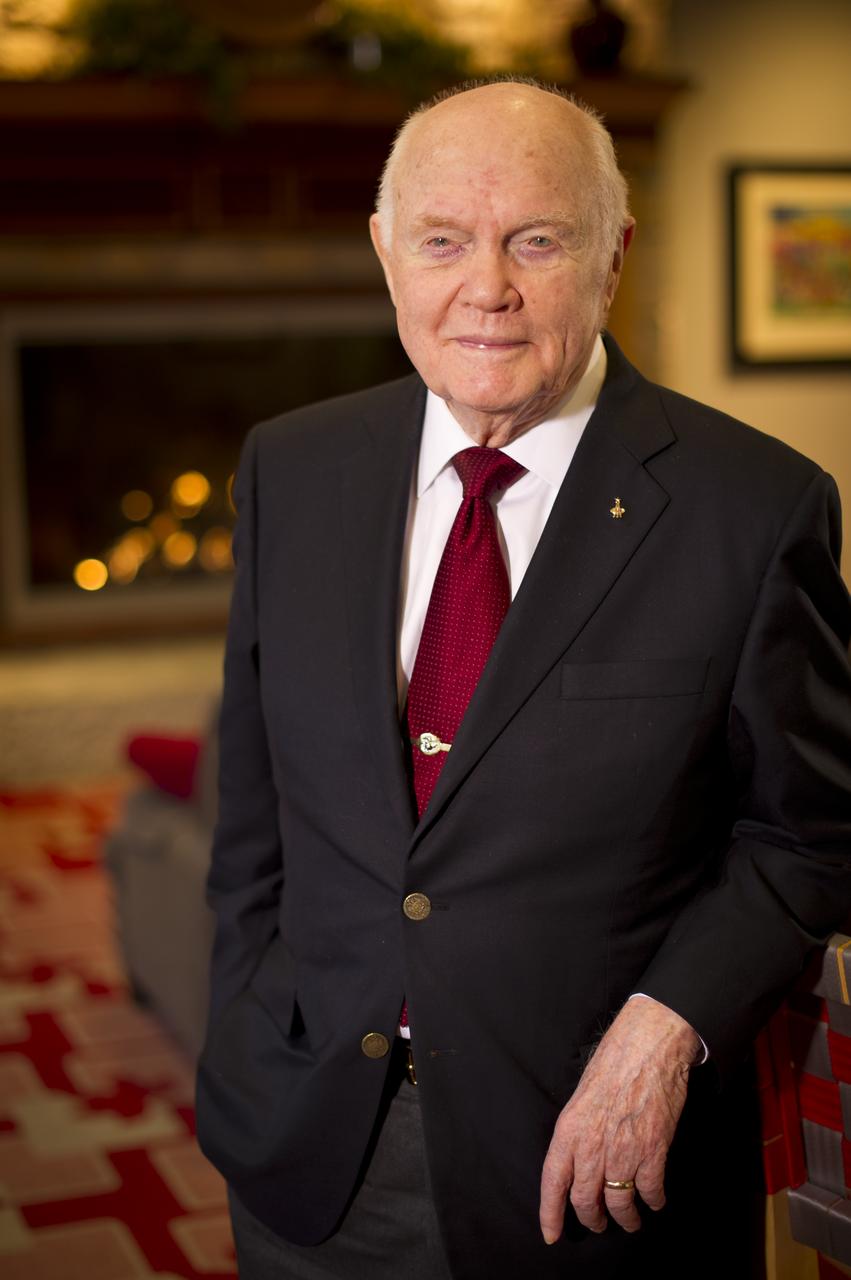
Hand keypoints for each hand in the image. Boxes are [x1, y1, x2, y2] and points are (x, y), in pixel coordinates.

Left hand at [539, 995, 700, 1241]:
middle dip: (591, 1219)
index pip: (553, 1182)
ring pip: (619, 1204)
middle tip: (598, 1223)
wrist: (647, 1047)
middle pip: (585, 1201)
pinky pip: (650, 1191)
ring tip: (629, 1220)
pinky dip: (653, 1202)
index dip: (550, 1212)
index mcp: (569, 1130)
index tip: (551, 1234)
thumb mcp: (580, 1096)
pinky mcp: (653, 1152)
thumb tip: (579, 1159)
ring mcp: (624, 1152)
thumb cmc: (613, 1063)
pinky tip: (654, 1200)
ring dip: (624, 1218)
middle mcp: (593, 1146)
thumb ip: (578, 1131)